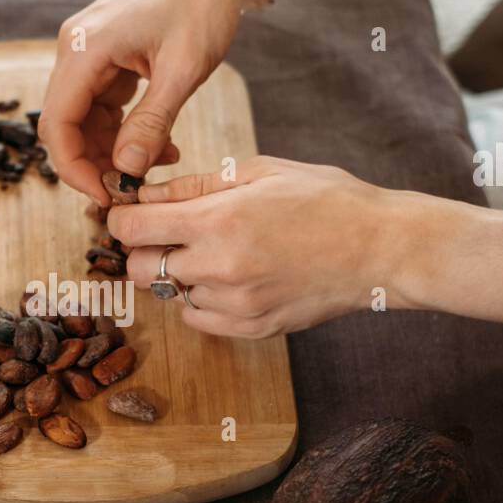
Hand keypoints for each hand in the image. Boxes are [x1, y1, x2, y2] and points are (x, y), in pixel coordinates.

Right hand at [38, 0, 257, 205]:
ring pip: (84, 120)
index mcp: (84, 49)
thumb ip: (152, 122)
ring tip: (158, 163)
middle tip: (133, 188)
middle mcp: (76, 50)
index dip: (75, 168)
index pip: (57, 124)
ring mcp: (89, 53)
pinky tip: (159, 142)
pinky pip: (102, 106)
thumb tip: (127, 170)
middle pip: (65, 125)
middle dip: (95, 163)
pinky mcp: (106, 56)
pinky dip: (125, 130)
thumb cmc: (200, 2)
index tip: (107, 195)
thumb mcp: (183, 69)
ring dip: (114, 150)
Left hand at [110, 157, 502, 336]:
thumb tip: (144, 193)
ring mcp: (236, 305)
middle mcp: (221, 268)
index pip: (131, 229)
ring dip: (179, 274)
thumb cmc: (326, 199)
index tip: (130, 212)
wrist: (381, 248)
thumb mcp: (260, 172)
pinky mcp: (252, 329)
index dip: (121, 218)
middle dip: (144, 249)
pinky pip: (198, 319)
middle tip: (168, 233)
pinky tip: (230, 276)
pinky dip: (201, 300)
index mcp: (220, 220)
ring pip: (171, 295)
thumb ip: (195, 185)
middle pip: (140, 269)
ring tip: (214, 251)